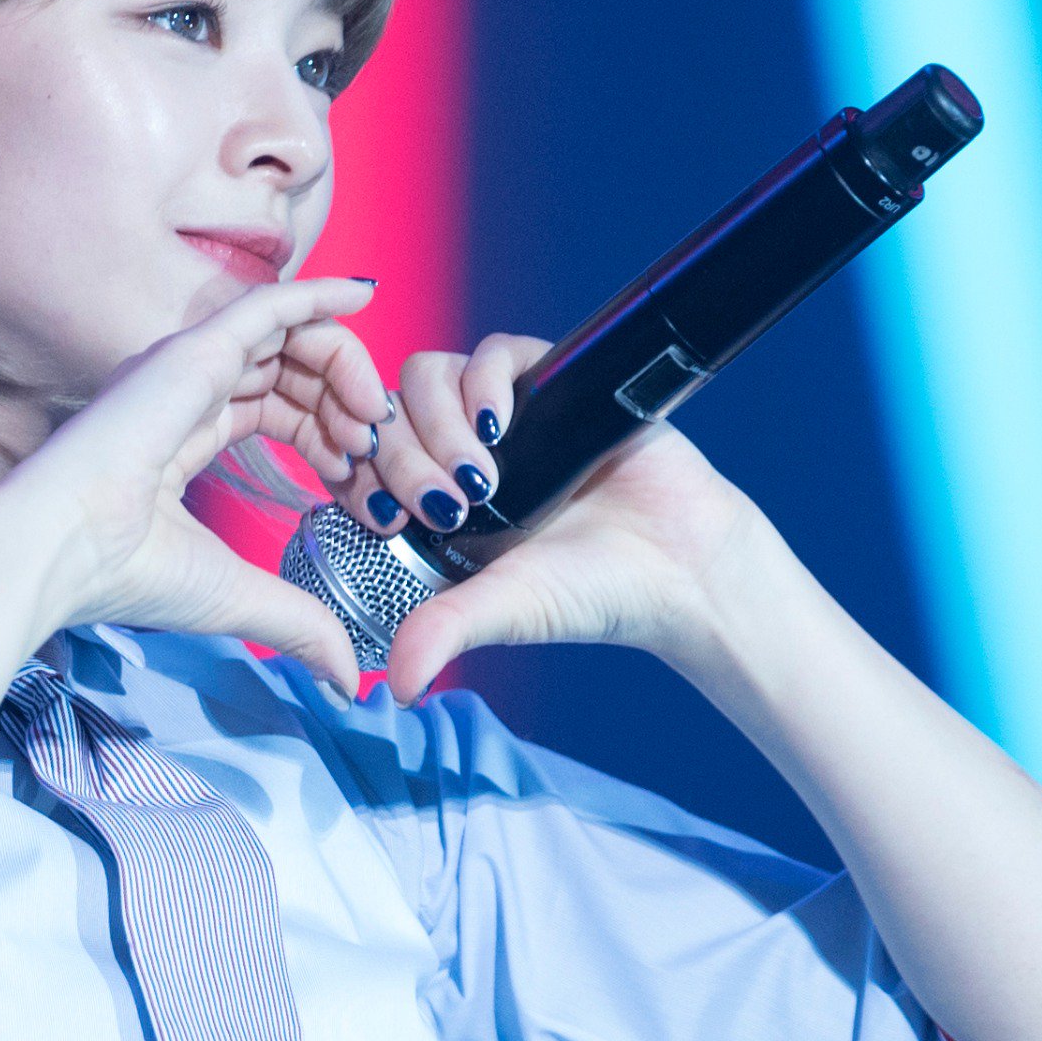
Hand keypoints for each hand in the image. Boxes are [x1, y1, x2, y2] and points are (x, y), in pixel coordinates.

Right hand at [0, 277, 383, 692]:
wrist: (59, 552)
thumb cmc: (123, 574)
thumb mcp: (236, 596)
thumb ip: (297, 623)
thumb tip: (348, 679)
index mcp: (181, 435)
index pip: (273, 413)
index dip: (327, 438)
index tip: (359, 482)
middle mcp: (184, 392)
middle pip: (289, 375)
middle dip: (343, 409)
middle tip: (375, 451)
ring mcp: (187, 366)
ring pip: (289, 340)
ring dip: (345, 368)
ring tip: (373, 415)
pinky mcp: (194, 351)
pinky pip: (270, 305)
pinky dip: (321, 296)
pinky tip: (364, 296)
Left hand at [340, 334, 772, 704]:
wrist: (683, 564)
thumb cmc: (594, 591)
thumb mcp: (504, 609)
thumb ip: (446, 632)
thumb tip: (400, 688)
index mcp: (432, 501)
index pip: (362, 462)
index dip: (359, 477)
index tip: (385, 515)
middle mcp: (457, 451)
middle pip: (386, 414)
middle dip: (403, 458)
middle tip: (448, 504)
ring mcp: (502, 414)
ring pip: (426, 378)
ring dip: (436, 420)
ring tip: (480, 472)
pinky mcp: (549, 383)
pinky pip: (492, 352)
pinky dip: (483, 379)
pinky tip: (498, 422)